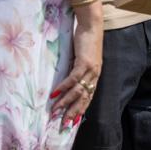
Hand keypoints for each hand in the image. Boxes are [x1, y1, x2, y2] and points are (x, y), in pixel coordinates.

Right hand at [50, 6, 102, 129]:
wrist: (92, 26)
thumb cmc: (86, 41)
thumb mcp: (82, 59)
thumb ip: (77, 70)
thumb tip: (67, 81)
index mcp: (95, 75)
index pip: (89, 96)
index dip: (81, 109)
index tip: (74, 121)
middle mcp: (95, 74)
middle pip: (84, 97)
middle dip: (73, 111)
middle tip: (64, 123)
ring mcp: (90, 69)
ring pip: (78, 91)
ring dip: (65, 102)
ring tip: (55, 111)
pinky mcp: (84, 62)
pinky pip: (73, 78)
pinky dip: (63, 87)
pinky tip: (55, 94)